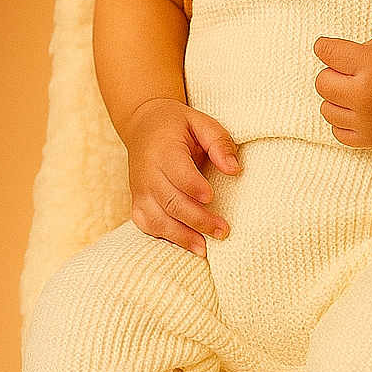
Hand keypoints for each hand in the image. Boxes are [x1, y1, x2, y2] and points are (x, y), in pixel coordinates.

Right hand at [122, 97, 241, 255]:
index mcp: (163, 149)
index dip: (193, 187)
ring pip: (156, 219)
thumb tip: (234, 169)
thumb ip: (219, 142)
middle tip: (223, 230)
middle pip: (170, 201)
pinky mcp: (137, 202)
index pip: (177, 172)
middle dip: (197, 219)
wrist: (143, 125)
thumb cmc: (178, 126)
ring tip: (205, 249)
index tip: (212, 196)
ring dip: (181, 236)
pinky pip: (146, 225)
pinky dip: (164, 237)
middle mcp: (147, 173)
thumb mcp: (201, 123)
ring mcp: (139, 190)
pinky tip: (186, 245)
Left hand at [312, 35, 371, 147]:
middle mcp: (367, 94)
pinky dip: (345, 121)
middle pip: (322, 82)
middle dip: (333, 75)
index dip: (325, 48)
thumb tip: (322, 58)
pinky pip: (336, 130)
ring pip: (326, 107)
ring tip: (359, 94)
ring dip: (338, 99)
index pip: (326, 52)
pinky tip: (361, 112)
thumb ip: (353, 50)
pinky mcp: (368, 141)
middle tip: (352, 75)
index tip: (327, 49)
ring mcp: (367, 121)